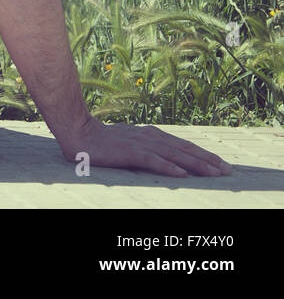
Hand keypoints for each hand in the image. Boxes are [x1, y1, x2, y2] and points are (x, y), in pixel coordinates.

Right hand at [57, 115, 232, 176]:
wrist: (78, 132)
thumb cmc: (101, 141)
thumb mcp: (129, 142)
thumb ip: (146, 148)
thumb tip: (165, 159)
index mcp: (150, 134)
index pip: (182, 144)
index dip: (203, 154)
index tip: (221, 164)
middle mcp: (149, 136)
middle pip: (184, 149)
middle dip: (208, 160)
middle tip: (228, 171)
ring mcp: (140, 144)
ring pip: (174, 155)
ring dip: (196, 164)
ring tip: (214, 173)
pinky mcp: (129, 152)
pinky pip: (152, 161)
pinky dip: (168, 167)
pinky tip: (182, 174)